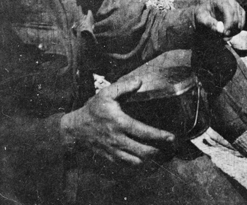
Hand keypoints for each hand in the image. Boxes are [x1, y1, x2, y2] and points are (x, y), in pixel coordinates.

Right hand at [60, 79, 174, 166]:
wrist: (74, 130)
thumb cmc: (92, 110)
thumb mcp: (105, 94)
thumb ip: (123, 87)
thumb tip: (139, 82)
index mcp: (119, 123)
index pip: (143, 132)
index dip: (159, 136)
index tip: (172, 137)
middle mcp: (117, 139)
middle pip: (143, 151)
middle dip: (159, 151)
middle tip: (170, 147)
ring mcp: (114, 151)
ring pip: (137, 162)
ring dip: (150, 160)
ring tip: (161, 154)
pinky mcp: (111, 158)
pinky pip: (128, 166)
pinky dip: (139, 165)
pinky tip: (146, 159)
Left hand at [194, 0, 244, 36]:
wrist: (205, 12)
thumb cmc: (202, 14)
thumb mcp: (201, 18)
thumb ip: (209, 23)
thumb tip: (220, 30)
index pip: (229, 11)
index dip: (229, 23)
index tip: (225, 33)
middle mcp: (230, 0)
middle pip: (235, 17)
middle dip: (231, 30)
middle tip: (223, 38)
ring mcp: (236, 5)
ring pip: (239, 21)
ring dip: (233, 32)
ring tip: (224, 36)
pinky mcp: (240, 11)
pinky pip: (242, 23)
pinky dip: (236, 30)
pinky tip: (228, 33)